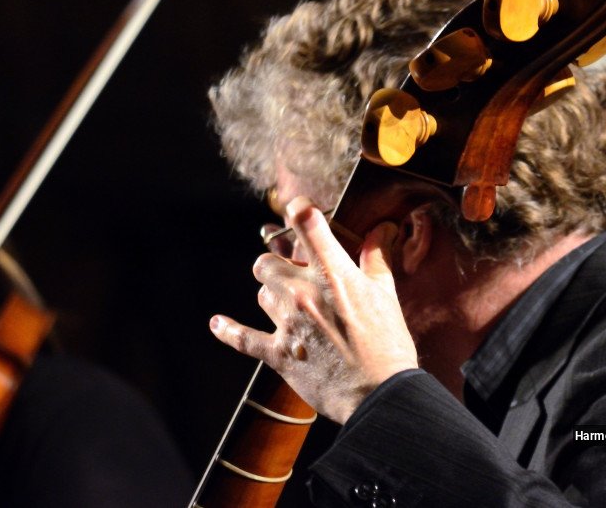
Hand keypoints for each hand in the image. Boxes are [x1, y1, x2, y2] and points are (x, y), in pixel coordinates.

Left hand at [209, 196, 418, 423]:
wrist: (380, 395)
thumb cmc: (387, 344)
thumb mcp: (385, 294)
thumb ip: (377, 257)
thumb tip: (384, 229)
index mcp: (333, 273)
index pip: (305, 222)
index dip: (299, 210)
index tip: (300, 211)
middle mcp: (303, 292)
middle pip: (267, 262)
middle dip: (280, 266)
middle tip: (300, 278)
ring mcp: (287, 323)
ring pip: (261, 293)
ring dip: (273, 296)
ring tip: (291, 307)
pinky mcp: (278, 353)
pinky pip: (242, 337)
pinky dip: (228, 331)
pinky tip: (218, 324)